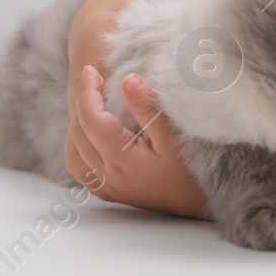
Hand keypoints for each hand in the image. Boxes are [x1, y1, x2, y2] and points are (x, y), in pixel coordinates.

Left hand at [63, 65, 206, 215]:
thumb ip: (149, 108)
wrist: (200, 204)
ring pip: (75, 155)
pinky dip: (78, 149)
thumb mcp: (174, 136)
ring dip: (76, 127)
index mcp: (122, 159)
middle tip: (92, 80)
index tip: (90, 71)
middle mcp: (110, 176)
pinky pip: (82, 171)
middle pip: (79, 135)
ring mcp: (109, 187)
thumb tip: (127, 80)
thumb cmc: (192, 170)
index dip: (87, 91)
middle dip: (81, 103)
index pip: (91, 119)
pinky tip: (89, 137)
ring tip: (88, 105)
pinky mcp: (112, 193)